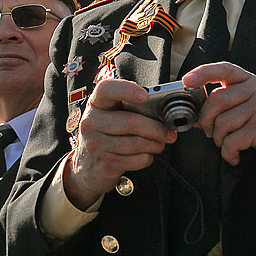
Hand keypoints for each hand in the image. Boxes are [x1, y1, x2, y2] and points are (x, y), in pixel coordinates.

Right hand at [64, 79, 176, 209]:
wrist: (86, 167)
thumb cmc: (103, 135)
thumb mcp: (107, 116)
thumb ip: (126, 108)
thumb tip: (158, 110)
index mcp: (95, 104)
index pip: (106, 89)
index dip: (127, 90)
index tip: (145, 96)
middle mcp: (92, 122)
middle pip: (131, 122)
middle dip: (156, 128)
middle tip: (169, 132)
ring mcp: (97, 144)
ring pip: (137, 143)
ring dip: (155, 144)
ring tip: (159, 144)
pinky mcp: (106, 163)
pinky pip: (136, 160)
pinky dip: (147, 158)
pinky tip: (146, 155)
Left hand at [182, 62, 255, 176]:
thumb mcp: (254, 105)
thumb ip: (229, 104)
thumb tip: (197, 114)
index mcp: (252, 82)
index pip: (225, 69)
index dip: (203, 73)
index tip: (187, 80)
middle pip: (216, 99)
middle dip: (205, 119)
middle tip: (208, 131)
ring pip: (222, 122)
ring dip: (218, 139)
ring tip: (226, 144)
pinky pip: (232, 141)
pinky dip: (228, 153)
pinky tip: (234, 156)